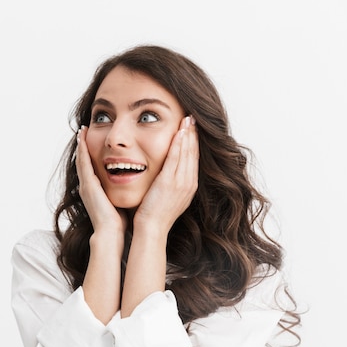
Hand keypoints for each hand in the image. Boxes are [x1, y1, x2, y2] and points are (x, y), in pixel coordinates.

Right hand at [76, 126, 126, 235]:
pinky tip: (82, 138)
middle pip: (83, 161)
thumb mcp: (120, 201)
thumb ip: (123, 192)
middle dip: (83, 145)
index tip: (94, 140)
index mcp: (96, 190)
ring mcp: (86, 185)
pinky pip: (83, 163)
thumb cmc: (119, 221)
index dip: (91, 153)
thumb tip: (135, 185)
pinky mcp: (88, 184)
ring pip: (81, 159)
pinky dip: (82, 149)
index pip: (92, 167)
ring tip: (82, 129)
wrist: (111, 233)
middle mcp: (88, 186)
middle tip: (83, 129)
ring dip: (81, 144)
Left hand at [134, 116, 198, 233]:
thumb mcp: (169, 196)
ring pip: (187, 154)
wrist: (152, 228)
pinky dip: (179, 145)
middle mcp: (189, 183)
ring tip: (188, 119)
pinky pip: (176, 159)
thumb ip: (171, 183)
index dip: (194, 142)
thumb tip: (169, 172)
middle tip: (193, 118)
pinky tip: (179, 133)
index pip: (194, 159)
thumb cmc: (155, 214)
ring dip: (188, 135)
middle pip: (194, 153)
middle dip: (193, 134)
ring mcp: (181, 183)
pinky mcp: (170, 183)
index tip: (193, 128)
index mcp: (189, 186)